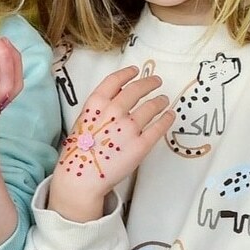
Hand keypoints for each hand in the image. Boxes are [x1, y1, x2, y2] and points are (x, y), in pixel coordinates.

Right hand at [48, 66, 170, 221]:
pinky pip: (158, 127)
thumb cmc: (79, 153)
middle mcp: (114, 112)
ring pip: (150, 107)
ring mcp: (128, 128)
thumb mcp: (83, 122)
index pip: (115, 80)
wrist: (81, 178)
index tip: (135, 70)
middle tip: (156, 81)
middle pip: (136, 90)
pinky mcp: (141, 145)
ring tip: (164, 100)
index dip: (127, 73)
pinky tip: (170, 115)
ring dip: (159, 101)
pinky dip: (166, 118)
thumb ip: (99, 107)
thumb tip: (117, 95)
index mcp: (96, 104)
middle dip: (149, 83)